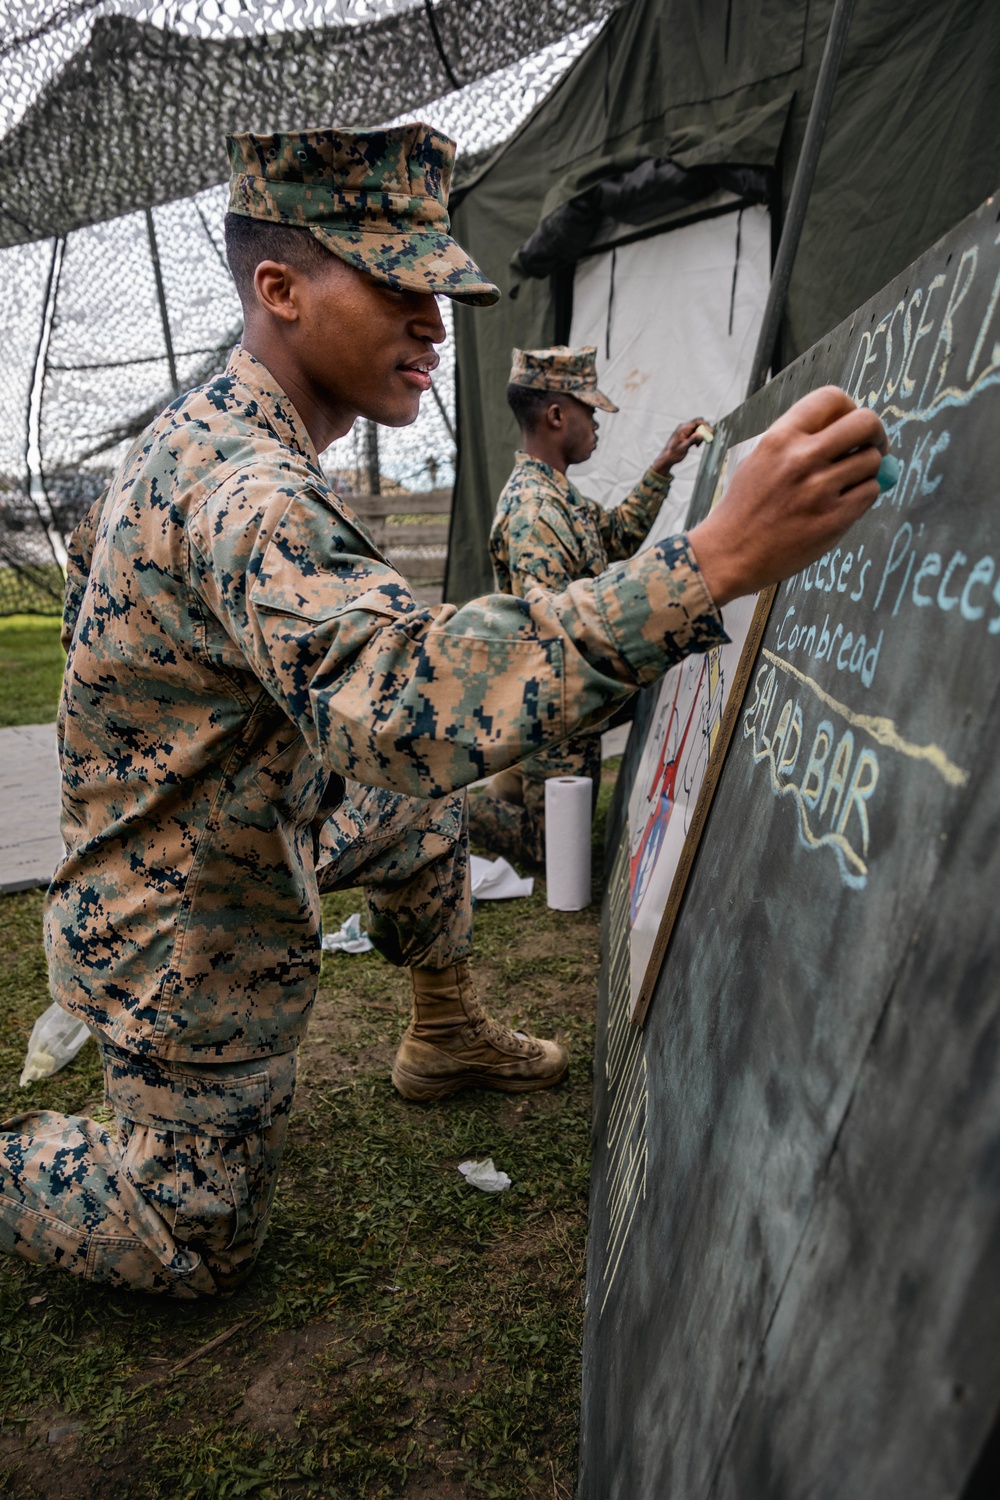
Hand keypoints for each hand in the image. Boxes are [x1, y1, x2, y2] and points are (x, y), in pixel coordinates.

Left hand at [651, 419, 712, 475]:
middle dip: (705, 430)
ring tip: (698, 445)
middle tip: (707, 439)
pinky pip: (696, 433)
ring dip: (702, 435)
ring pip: (698, 429)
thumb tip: (701, 435)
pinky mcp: (687, 435)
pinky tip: (696, 445)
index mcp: (683, 428)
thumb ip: (692, 440)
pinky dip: (698, 438)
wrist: (667, 458)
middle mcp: (685, 428)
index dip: (706, 426)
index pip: (697, 422)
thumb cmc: (673, 453)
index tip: (711, 433)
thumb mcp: (683, 447)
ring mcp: (686, 431)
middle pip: (699, 424)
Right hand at [687, 386, 886, 606]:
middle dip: (875, 432)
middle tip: (872, 446)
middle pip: (865, 422)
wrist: (729, 554)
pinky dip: (864, 494)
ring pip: (872, 461)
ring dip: (868, 469)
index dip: (849, 407)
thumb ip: (798, 441)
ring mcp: (819, 490)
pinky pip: (870, 492)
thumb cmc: (745, 507)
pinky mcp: (833, 520)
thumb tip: (848, 429)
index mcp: (779, 438)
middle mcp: (801, 459)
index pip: (832, 398)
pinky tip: (845, 502)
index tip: (849, 423)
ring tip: (850, 482)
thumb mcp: (760, 459)